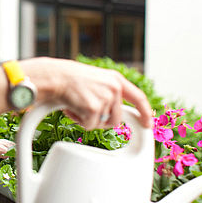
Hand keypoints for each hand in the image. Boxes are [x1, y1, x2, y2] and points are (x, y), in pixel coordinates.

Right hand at [24, 58, 152, 129]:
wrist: (54, 76)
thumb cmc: (69, 78)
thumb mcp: (96, 80)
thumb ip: (108, 92)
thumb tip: (115, 114)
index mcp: (116, 79)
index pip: (138, 98)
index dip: (145, 113)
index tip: (147, 124)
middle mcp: (114, 88)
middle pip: (116, 119)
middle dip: (101, 120)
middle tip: (86, 110)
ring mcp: (105, 98)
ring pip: (103, 124)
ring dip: (89, 120)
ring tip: (78, 105)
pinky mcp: (95, 109)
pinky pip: (89, 126)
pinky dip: (78, 120)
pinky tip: (72, 108)